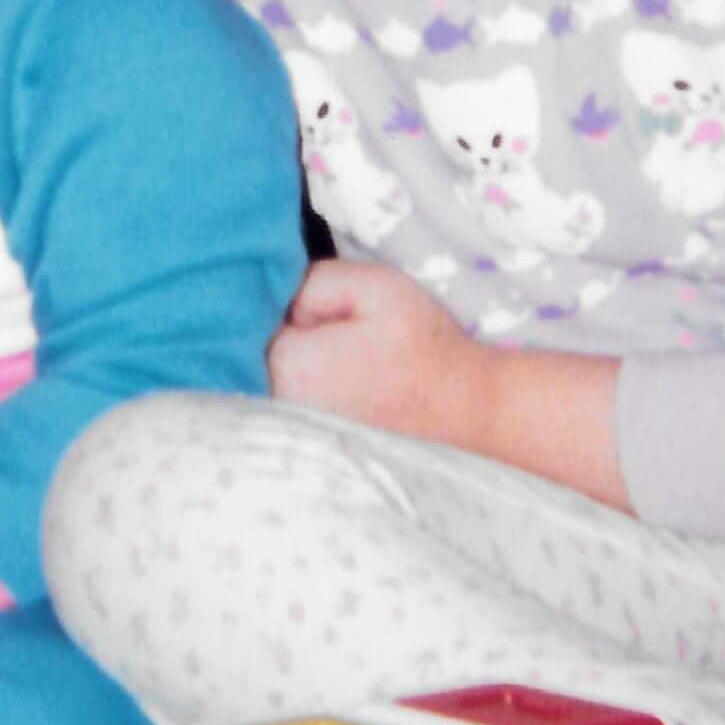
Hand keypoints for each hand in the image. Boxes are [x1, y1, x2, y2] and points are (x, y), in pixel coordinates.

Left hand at [270, 262, 631, 507]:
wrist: (469, 408)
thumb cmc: (424, 345)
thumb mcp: (373, 286)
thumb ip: (314, 280)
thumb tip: (281, 298)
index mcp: (288, 365)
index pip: (254, 316)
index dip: (291, 304)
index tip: (331, 312)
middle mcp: (280, 406)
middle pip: (256, 350)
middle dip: (289, 334)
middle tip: (346, 336)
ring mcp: (293, 432)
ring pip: (272, 377)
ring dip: (298, 362)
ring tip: (352, 362)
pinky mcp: (311, 444)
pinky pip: (288, 404)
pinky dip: (309, 390)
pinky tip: (349, 385)